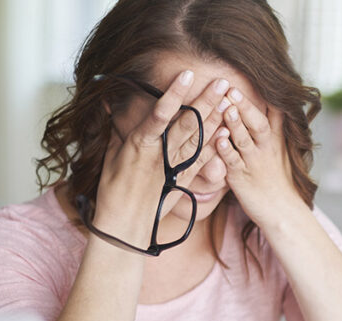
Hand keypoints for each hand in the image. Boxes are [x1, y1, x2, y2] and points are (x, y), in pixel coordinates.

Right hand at [93, 72, 230, 245]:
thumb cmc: (113, 191)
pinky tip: (227, 131)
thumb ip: (116, 130)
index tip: (187, 74)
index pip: (160, 114)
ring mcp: (173, 168)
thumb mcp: (111, 157)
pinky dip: (215, 146)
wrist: (125, 226)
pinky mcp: (183, 180)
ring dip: (216, 119)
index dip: (174, 94)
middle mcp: (160, 155)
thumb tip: (111, 105)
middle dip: (206, 101)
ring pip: (198, 140)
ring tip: (230, 100)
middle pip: (187, 124)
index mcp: (139, 145)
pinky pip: (202, 161)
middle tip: (223, 82)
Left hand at [215, 87, 303, 226]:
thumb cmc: (277, 177)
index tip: (254, 76)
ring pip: (243, 140)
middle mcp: (265, 148)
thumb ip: (274, 124)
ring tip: (226, 107)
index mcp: (274, 139)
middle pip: (257, 123)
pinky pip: (232, 162)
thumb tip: (273, 99)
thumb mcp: (280, 148)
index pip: (272, 113)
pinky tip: (217, 140)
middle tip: (232, 89)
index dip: (263, 95)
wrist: (281, 209)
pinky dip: (225, 151)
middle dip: (244, 106)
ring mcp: (253, 163)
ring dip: (234, 124)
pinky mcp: (240, 178)